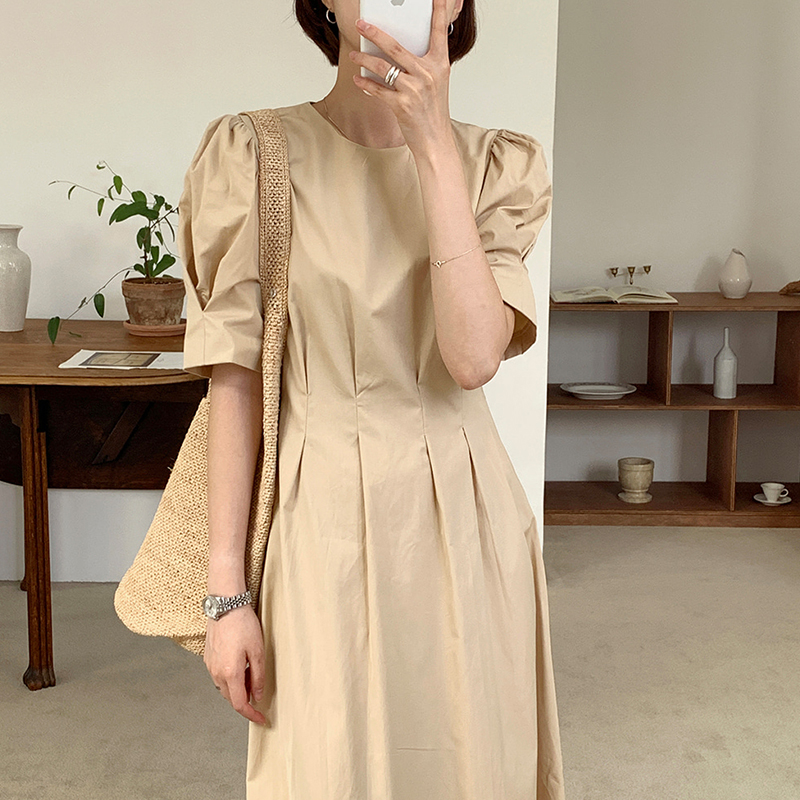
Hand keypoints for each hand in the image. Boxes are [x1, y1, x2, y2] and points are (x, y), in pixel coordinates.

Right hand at [204, 604, 266, 724]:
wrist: (225, 605)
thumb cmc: (243, 625)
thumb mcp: (258, 651)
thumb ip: (258, 676)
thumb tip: (258, 695)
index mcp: (230, 673)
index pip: (240, 704)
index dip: (252, 715)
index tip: (261, 719)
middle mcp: (217, 673)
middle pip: (231, 698)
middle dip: (245, 702)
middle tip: (260, 697)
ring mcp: (210, 665)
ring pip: (224, 687)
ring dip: (238, 689)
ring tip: (252, 677)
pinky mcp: (208, 657)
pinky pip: (219, 676)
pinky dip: (230, 679)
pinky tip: (241, 667)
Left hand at [350, 0, 455, 154]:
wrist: (435, 140)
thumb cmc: (433, 111)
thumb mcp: (436, 82)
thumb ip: (424, 63)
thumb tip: (402, 49)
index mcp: (439, 65)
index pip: (439, 31)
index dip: (439, 11)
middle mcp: (427, 74)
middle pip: (396, 46)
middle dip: (375, 34)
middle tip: (361, 25)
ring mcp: (414, 90)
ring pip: (383, 67)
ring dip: (364, 60)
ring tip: (354, 55)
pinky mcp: (401, 105)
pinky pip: (378, 90)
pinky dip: (365, 84)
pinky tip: (358, 79)